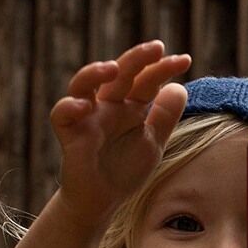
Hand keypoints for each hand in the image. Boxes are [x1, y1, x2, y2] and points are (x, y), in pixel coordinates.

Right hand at [51, 40, 190, 227]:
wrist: (104, 200)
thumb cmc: (125, 168)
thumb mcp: (153, 141)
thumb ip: (165, 116)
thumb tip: (180, 87)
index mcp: (129, 106)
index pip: (146, 80)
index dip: (163, 68)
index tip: (185, 59)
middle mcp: (107, 105)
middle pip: (118, 74)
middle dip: (136, 58)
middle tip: (157, 47)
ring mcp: (87, 118)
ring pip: (83, 84)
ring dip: (95, 72)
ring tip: (113, 68)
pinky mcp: (70, 134)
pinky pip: (61, 115)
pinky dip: (69, 107)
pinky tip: (84, 106)